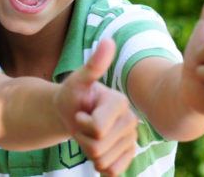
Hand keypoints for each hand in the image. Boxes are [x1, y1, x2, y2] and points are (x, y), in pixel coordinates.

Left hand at [54, 39, 138, 175]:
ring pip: (102, 161)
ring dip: (88, 151)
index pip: (95, 129)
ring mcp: (131, 139)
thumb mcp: (77, 80)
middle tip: (83, 123)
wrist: (72, 113)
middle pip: (98, 147)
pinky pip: (112, 172)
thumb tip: (108, 40)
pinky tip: (97, 148)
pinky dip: (99, 165)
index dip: (81, 123)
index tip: (82, 111)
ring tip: (88, 133)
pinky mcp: (129, 155)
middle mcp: (131, 121)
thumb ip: (94, 64)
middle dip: (82, 138)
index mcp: (120, 102)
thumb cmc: (73, 95)